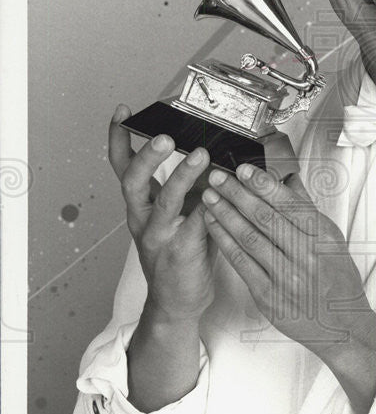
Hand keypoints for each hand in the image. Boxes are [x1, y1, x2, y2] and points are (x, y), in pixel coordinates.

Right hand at [108, 104, 215, 322]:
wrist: (179, 302)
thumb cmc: (184, 252)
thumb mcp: (181, 211)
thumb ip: (191, 184)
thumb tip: (213, 149)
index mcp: (141, 204)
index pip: (122, 166)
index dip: (119, 138)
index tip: (122, 112)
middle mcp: (143, 218)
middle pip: (133, 181)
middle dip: (147, 156)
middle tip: (164, 136)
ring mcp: (158, 236)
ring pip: (164, 202)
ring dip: (181, 176)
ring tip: (200, 156)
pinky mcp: (179, 253)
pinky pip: (193, 226)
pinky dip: (207, 208)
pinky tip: (219, 194)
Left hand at [200, 164, 375, 357]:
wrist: (342, 326)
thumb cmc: (337, 280)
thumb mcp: (333, 241)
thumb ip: (308, 211)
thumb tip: (289, 179)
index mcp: (323, 238)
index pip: (289, 204)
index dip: (263, 185)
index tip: (243, 169)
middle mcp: (306, 256)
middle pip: (265, 218)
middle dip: (237, 194)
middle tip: (217, 177)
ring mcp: (286, 278)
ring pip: (249, 238)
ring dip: (225, 214)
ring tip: (209, 196)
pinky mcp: (269, 296)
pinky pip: (241, 263)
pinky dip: (224, 240)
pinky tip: (213, 225)